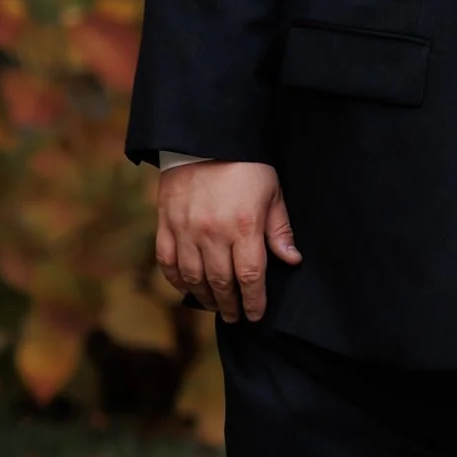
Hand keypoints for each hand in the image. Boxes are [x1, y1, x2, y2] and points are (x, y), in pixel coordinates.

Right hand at [155, 160, 300, 322]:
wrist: (205, 140)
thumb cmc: (246, 166)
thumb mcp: (273, 193)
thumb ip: (280, 230)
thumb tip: (292, 261)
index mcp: (244, 225)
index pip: (250, 276)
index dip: (254, 300)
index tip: (256, 315)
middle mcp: (213, 233)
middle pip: (221, 282)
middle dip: (231, 305)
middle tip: (237, 316)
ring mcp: (186, 230)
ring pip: (194, 277)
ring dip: (205, 297)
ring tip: (216, 306)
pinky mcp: (165, 225)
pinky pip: (168, 263)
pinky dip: (177, 281)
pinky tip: (188, 288)